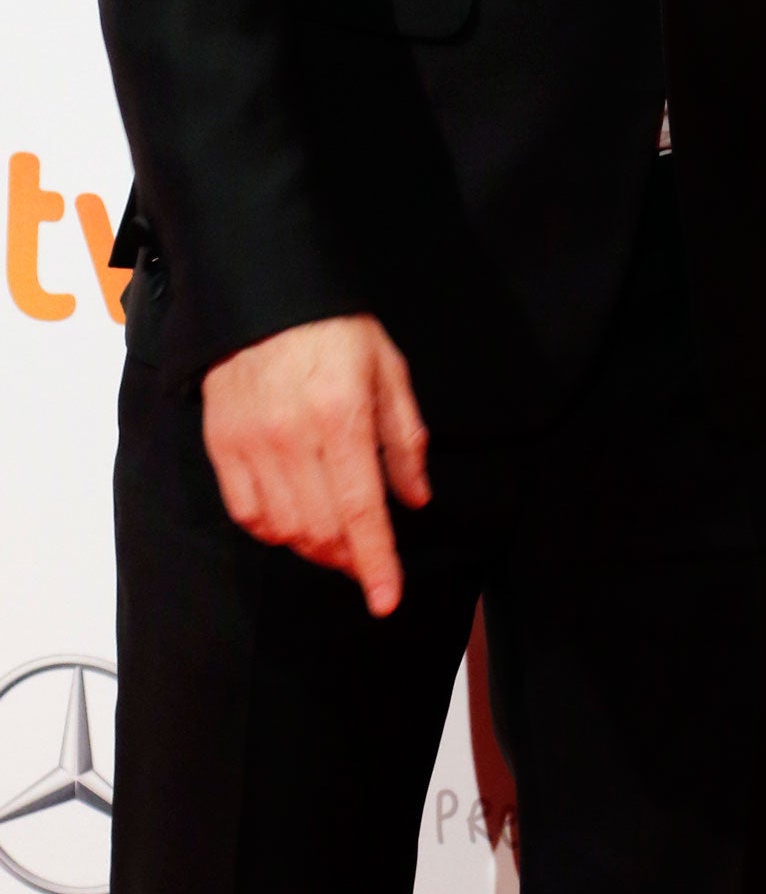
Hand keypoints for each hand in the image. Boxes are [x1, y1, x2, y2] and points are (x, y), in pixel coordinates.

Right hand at [201, 314, 430, 616]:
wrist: (264, 292)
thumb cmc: (335, 328)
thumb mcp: (388, 369)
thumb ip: (404, 438)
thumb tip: (415, 499)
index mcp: (342, 417)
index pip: (362, 512)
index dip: (376, 564)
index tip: (386, 601)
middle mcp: (294, 438)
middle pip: (322, 530)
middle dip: (349, 556)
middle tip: (365, 555)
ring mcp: (252, 444)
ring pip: (284, 530)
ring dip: (314, 546)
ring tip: (334, 537)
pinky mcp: (221, 444)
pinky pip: (246, 512)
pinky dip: (273, 530)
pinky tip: (293, 519)